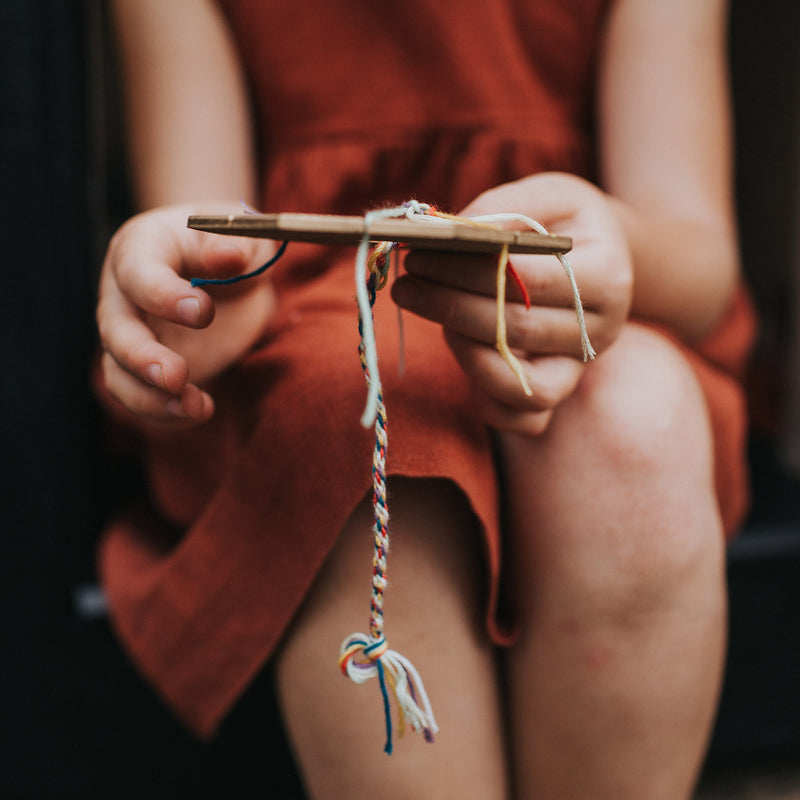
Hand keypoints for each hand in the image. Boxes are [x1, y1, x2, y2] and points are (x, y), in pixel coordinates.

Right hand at [97, 204, 277, 425]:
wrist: (228, 271)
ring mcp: (132, 335)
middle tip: (176, 377)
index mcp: (141, 248)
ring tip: (197, 407)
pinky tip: (201, 411)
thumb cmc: (230, 245)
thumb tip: (229, 256)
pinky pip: (141, 397)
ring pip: (119, 373)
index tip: (203, 312)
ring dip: (151, 397)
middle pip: (115, 331)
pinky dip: (165, 413)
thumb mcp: (239, 233)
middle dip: (142, 358)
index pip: (138, 273)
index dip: (163, 295)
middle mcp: (124, 295)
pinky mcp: (148, 369)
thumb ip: (234, 244)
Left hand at [391, 173, 632, 434]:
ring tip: (434, 314)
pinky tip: (459, 351)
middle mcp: (601, 329)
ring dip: (466, 355)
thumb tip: (448, 234)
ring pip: (525, 388)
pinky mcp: (561, 391)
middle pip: (518, 330)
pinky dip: (487, 401)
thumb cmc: (570, 223)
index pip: (527, 280)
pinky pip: (525, 421)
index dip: (465, 269)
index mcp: (608, 274)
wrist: (607, 258)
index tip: (419, 253)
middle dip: (450, 305)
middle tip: (408, 282)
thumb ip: (502, 208)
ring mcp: (581, 368)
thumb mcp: (548, 194)